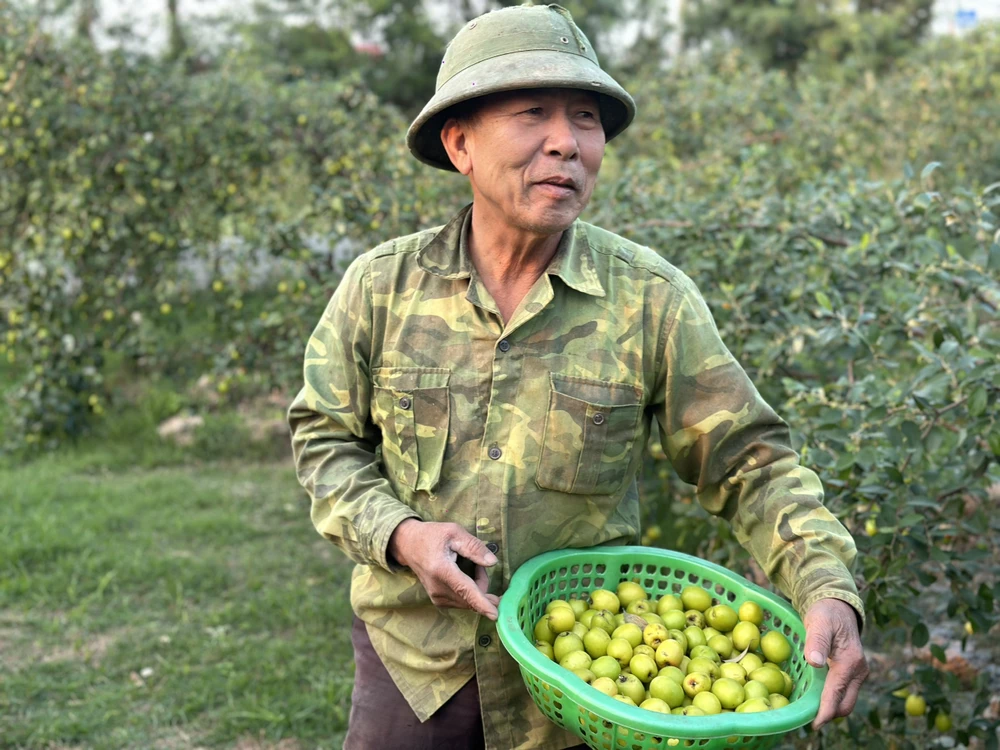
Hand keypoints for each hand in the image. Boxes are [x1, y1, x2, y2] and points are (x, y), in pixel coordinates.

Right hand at [388, 519, 499, 619]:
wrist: (408, 545)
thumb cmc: (432, 535)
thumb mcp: (454, 532)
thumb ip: (473, 546)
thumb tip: (492, 562)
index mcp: (442, 570)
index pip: (465, 590)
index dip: (482, 603)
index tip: (494, 615)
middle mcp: (438, 588)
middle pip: (472, 597)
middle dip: (482, 582)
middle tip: (478, 562)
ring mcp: (437, 597)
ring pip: (469, 601)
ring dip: (476, 587)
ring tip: (468, 565)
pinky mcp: (438, 601)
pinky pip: (462, 601)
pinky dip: (469, 592)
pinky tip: (463, 576)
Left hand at [803, 598, 868, 729]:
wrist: (838, 606)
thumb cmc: (825, 613)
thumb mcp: (818, 622)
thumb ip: (816, 641)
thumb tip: (814, 662)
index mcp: (850, 661)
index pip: (837, 693)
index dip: (825, 711)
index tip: (814, 724)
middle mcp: (859, 670)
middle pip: (846, 704)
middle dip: (829, 714)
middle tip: (808, 719)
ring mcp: (859, 672)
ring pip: (846, 700)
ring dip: (831, 707)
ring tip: (811, 712)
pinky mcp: (854, 672)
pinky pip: (845, 691)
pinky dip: (833, 698)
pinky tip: (817, 698)